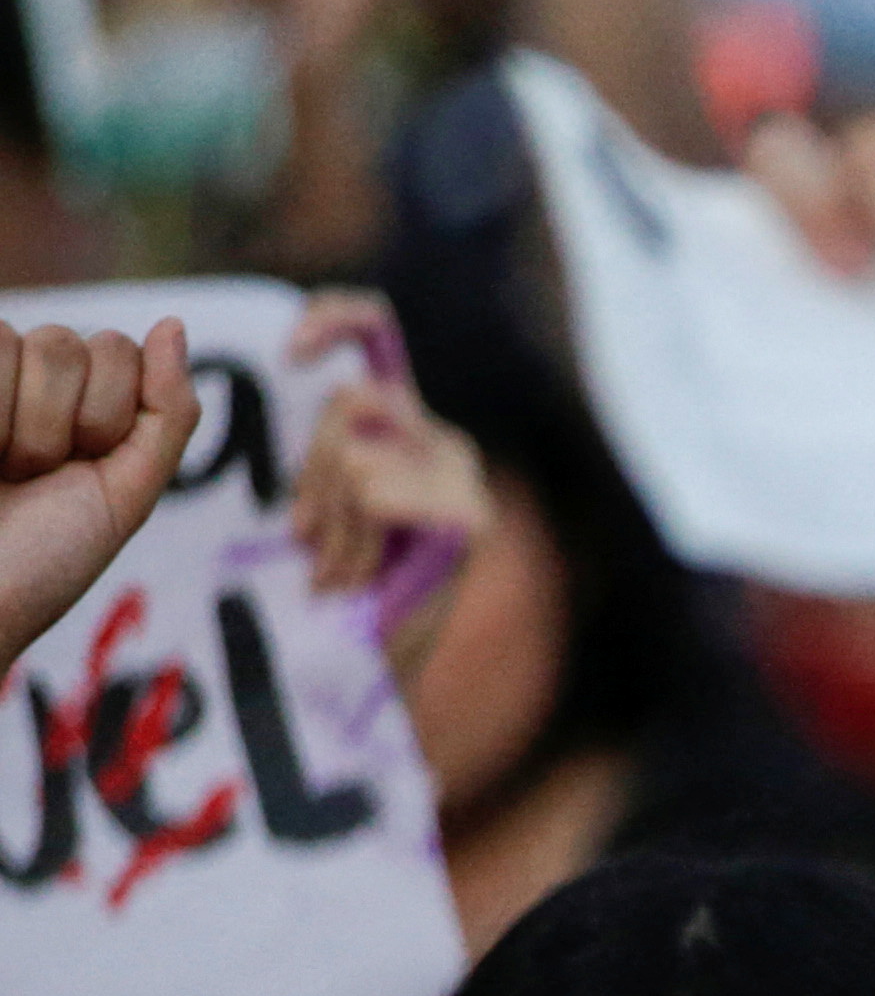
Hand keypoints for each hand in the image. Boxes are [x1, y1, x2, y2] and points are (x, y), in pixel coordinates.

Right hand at [0, 320, 200, 674]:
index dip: (106, 417)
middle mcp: (14, 380)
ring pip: (18, 340)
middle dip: (59, 424)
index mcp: (70, 402)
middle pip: (65, 342)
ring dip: (18, 426)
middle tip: (25, 477)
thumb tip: (171, 323)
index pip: (115, 348)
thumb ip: (165, 411)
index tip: (76, 469)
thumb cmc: (41, 560)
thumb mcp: (125, 495)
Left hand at [288, 295, 492, 669]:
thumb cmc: (345, 596)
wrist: (381, 677)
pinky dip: (351, 538)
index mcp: (409, 424)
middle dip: (312, 474)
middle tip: (308, 540)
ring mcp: (462, 478)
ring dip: (332, 522)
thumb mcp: (327, 503)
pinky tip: (356, 579)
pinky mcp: (466, 517)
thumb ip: (327, 447)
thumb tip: (292, 372)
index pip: (376, 328)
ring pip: (355, 454)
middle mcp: (446, 440)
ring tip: (336, 572)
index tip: (286, 355)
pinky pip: (376, 490)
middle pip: (347, 404)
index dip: (331, 319)